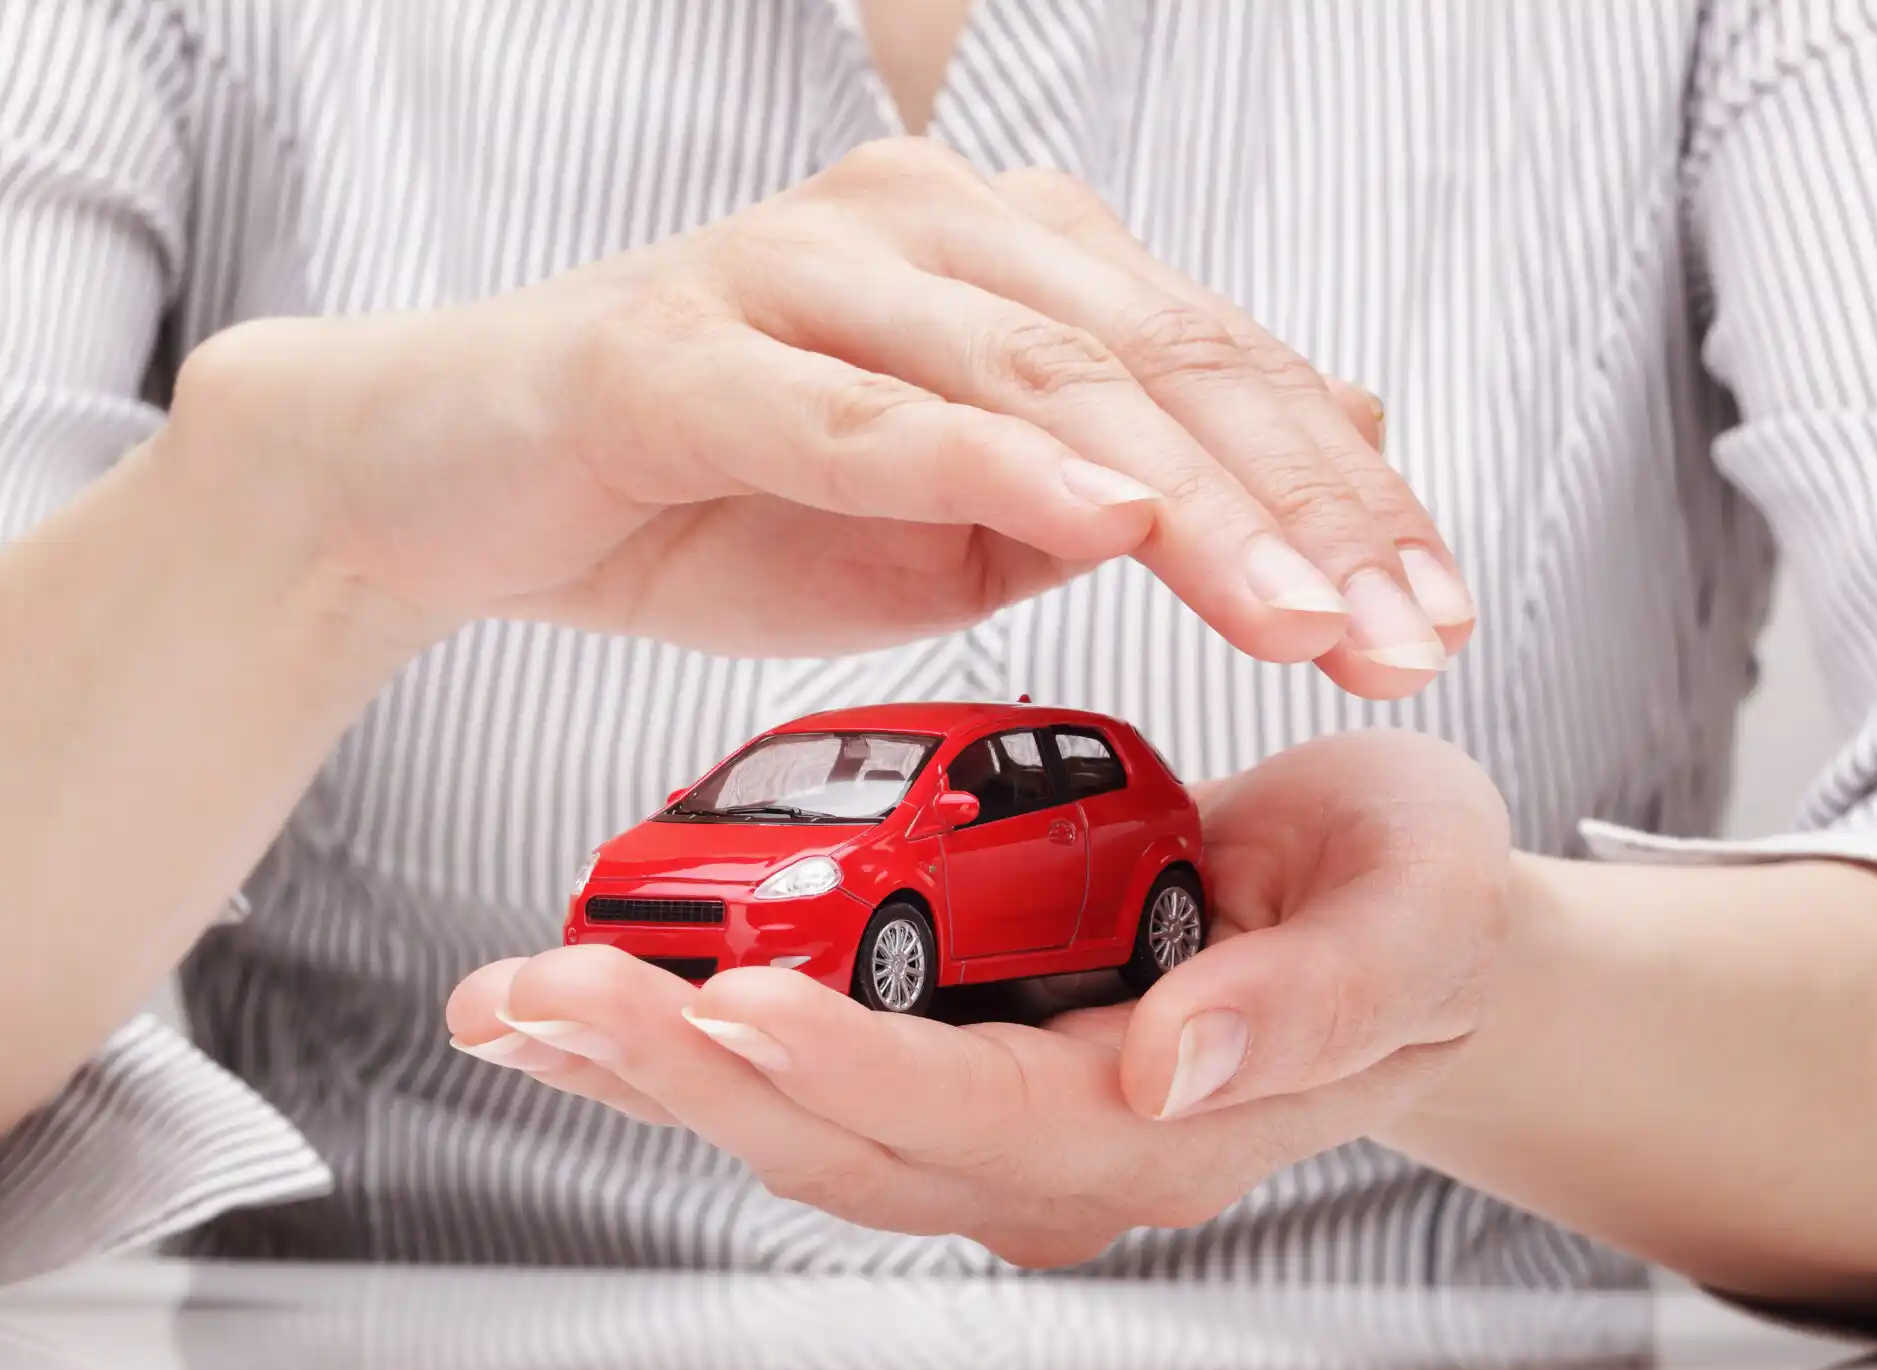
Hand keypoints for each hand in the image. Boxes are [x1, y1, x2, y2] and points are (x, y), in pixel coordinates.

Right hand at [170, 139, 1472, 693]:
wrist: (445, 488)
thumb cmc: (694, 503)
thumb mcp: (939, 530)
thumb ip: (1094, 495)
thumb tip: (1281, 483)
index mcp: (994, 261)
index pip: (1208, 365)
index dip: (1339, 495)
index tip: (1432, 619)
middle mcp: (917, 231)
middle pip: (1159, 359)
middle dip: (1304, 508)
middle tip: (1405, 631)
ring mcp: (798, 273)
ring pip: (1040, 376)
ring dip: (1187, 496)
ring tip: (1297, 604)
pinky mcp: (685, 345)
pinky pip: (866, 406)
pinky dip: (991, 462)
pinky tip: (1106, 516)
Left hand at [442, 731, 1513, 1266]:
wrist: (1397, 920)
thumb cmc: (1410, 901)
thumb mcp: (1416, 912)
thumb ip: (1313, 1000)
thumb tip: (1171, 1062)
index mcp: (1168, 1123)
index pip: (989, 1117)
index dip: (858, 1068)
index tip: (740, 1001)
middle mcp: (1060, 1153)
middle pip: (851, 1143)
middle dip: (688, 1074)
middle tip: (550, 996)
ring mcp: (997, 1125)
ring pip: (801, 1126)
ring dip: (656, 1065)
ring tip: (522, 1000)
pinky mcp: (952, 1071)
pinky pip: (805, 1076)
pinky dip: (690, 1035)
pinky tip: (596, 990)